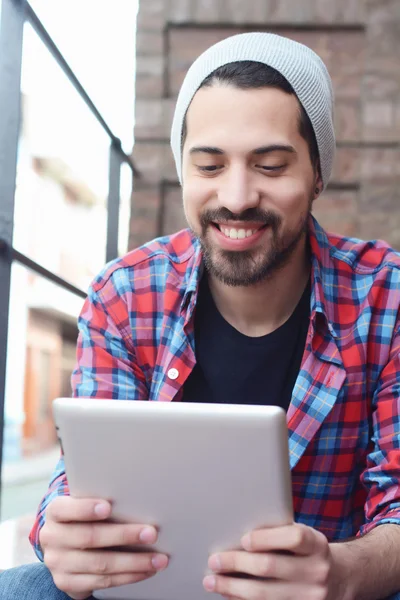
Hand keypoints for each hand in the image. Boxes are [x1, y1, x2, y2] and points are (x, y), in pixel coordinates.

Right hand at [39, 496, 168, 599]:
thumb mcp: (85, 505)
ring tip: (158, 558)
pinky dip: (128, 576)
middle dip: (124, 535)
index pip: (65, 509)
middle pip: (90, 537)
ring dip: (133, 562)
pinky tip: (145, 571)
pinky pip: (102, 582)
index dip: (85, 508)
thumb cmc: (85, 517)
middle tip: (151, 533)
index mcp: (55, 512)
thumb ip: (101, 502)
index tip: (108, 507)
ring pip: (100, 564)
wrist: (65, 546)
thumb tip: (139, 499)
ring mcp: (57, 563)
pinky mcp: (66, 582)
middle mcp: (52, 537)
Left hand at [203, 523, 335, 599]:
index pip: (294, 537)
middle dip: (237, 563)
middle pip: (271, 567)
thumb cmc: (308, 552)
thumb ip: (280, 533)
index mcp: (317, 544)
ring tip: (212, 580)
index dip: (267, 538)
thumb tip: (237, 535)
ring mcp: (311, 597)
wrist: (339, 579)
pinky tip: (229, 594)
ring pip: (265, 594)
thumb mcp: (304, 536)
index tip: (244, 539)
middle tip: (214, 560)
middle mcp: (317, 571)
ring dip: (233, 587)